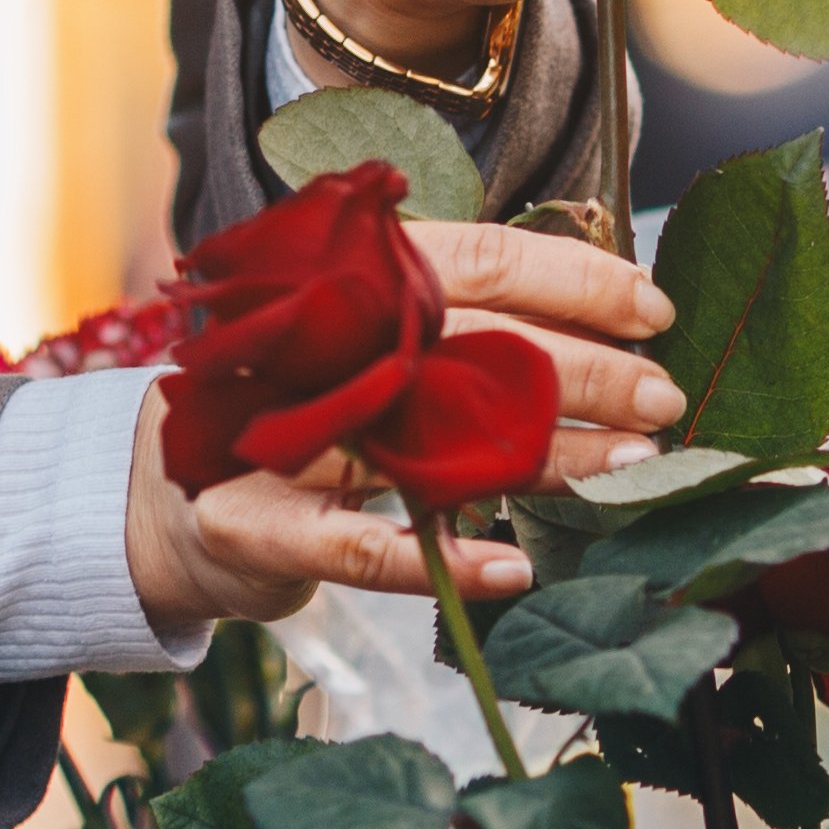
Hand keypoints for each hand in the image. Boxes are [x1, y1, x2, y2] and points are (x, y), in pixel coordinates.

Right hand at [124, 215, 687, 630]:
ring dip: (543, 457)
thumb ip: (459, 332)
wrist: (163, 500)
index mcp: (349, 281)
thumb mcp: (369, 354)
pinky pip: (361, 546)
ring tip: (631, 468)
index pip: (479, 260)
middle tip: (664, 399)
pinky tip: (516, 568)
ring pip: (432, 441)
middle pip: (470, 345)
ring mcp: (278, 432)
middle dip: (583, 371)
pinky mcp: (254, 522)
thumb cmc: (295, 417)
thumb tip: (614, 328)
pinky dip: (444, 560)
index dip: (574, 282)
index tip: (654, 309)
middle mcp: (315, 343)